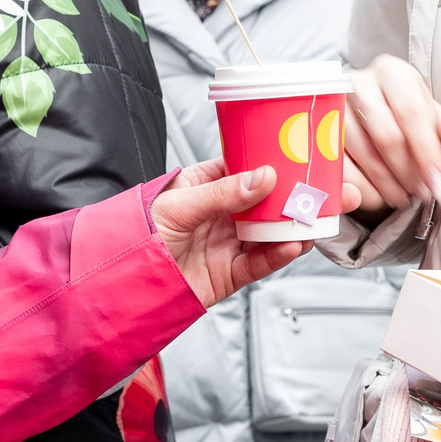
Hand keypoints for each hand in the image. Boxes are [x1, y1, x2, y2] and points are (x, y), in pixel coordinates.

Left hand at [152, 159, 308, 309]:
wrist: (122, 282)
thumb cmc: (138, 234)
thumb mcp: (177, 205)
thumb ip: (220, 194)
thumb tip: (261, 179)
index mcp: (204, 186)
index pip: (244, 169)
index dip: (270, 164)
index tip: (295, 158)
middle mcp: (220, 214)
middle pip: (264, 203)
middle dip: (291, 199)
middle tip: (318, 192)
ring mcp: (227, 243)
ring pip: (269, 234)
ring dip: (292, 228)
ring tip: (311, 221)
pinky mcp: (230, 272)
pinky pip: (260, 263)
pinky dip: (278, 255)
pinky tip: (292, 245)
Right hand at [342, 55, 440, 214]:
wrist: (370, 112)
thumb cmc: (406, 116)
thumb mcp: (433, 117)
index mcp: (392, 73)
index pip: (412, 112)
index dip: (428, 152)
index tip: (440, 182)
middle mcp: (359, 84)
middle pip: (387, 136)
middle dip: (410, 172)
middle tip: (424, 193)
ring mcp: (333, 108)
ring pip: (362, 155)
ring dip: (388, 184)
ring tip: (405, 196)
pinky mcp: (316, 134)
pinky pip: (339, 169)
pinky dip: (362, 190)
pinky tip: (379, 196)